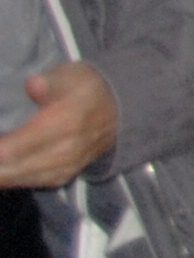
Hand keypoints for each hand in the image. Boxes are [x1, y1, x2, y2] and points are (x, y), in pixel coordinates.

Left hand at [0, 65, 118, 189]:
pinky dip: (11, 177)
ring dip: (2, 170)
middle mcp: (65, 151)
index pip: (15, 147)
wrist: (118, 112)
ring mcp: (64, 167)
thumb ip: (50, 82)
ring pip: (17, 178)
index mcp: (64, 123)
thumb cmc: (86, 89)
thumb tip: (34, 85)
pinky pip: (29, 182)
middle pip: (11, 168)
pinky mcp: (61, 177)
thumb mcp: (72, 75)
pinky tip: (4, 168)